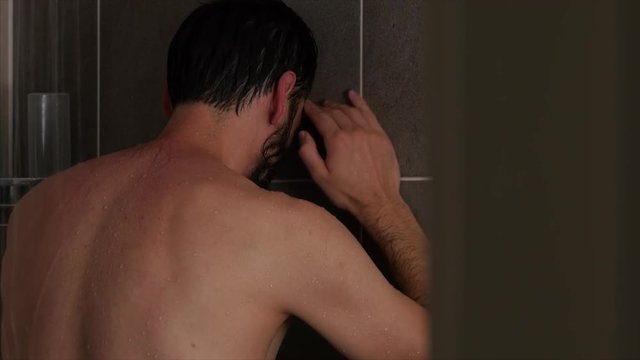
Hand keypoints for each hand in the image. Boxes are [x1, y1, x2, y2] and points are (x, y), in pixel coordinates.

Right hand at [299, 90, 402, 220]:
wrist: (379, 200)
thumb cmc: (347, 192)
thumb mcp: (321, 178)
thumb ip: (309, 154)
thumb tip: (303, 134)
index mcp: (337, 140)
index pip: (321, 118)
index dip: (312, 110)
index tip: (306, 105)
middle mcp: (353, 130)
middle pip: (336, 112)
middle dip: (324, 107)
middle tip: (317, 107)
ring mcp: (370, 131)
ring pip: (352, 111)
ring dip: (340, 105)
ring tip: (331, 104)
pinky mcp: (381, 135)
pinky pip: (369, 113)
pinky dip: (360, 102)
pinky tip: (354, 95)